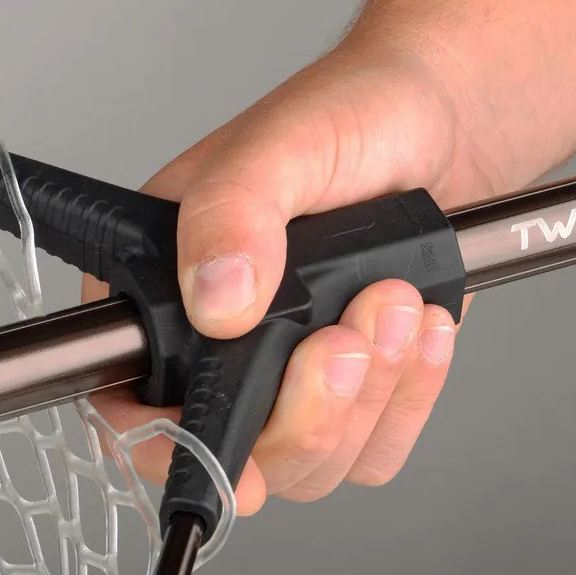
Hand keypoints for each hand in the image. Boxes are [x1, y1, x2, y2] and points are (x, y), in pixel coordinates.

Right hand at [82, 41, 492, 514]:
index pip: (131, 401)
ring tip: (396, 302)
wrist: (443, 122)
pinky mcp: (364, 384)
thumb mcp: (284, 147)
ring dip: (372, 394)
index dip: (170, 442)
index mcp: (166, 287)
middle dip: (311, 409)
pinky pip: (381, 445)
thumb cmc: (355, 114)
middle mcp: (224, 343)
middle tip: (349, 331)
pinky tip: (423, 326)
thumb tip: (216, 300)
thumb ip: (234, 213)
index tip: (232, 438)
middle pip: (242, 452)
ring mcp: (295, 372)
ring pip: (318, 460)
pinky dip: (412, 397)